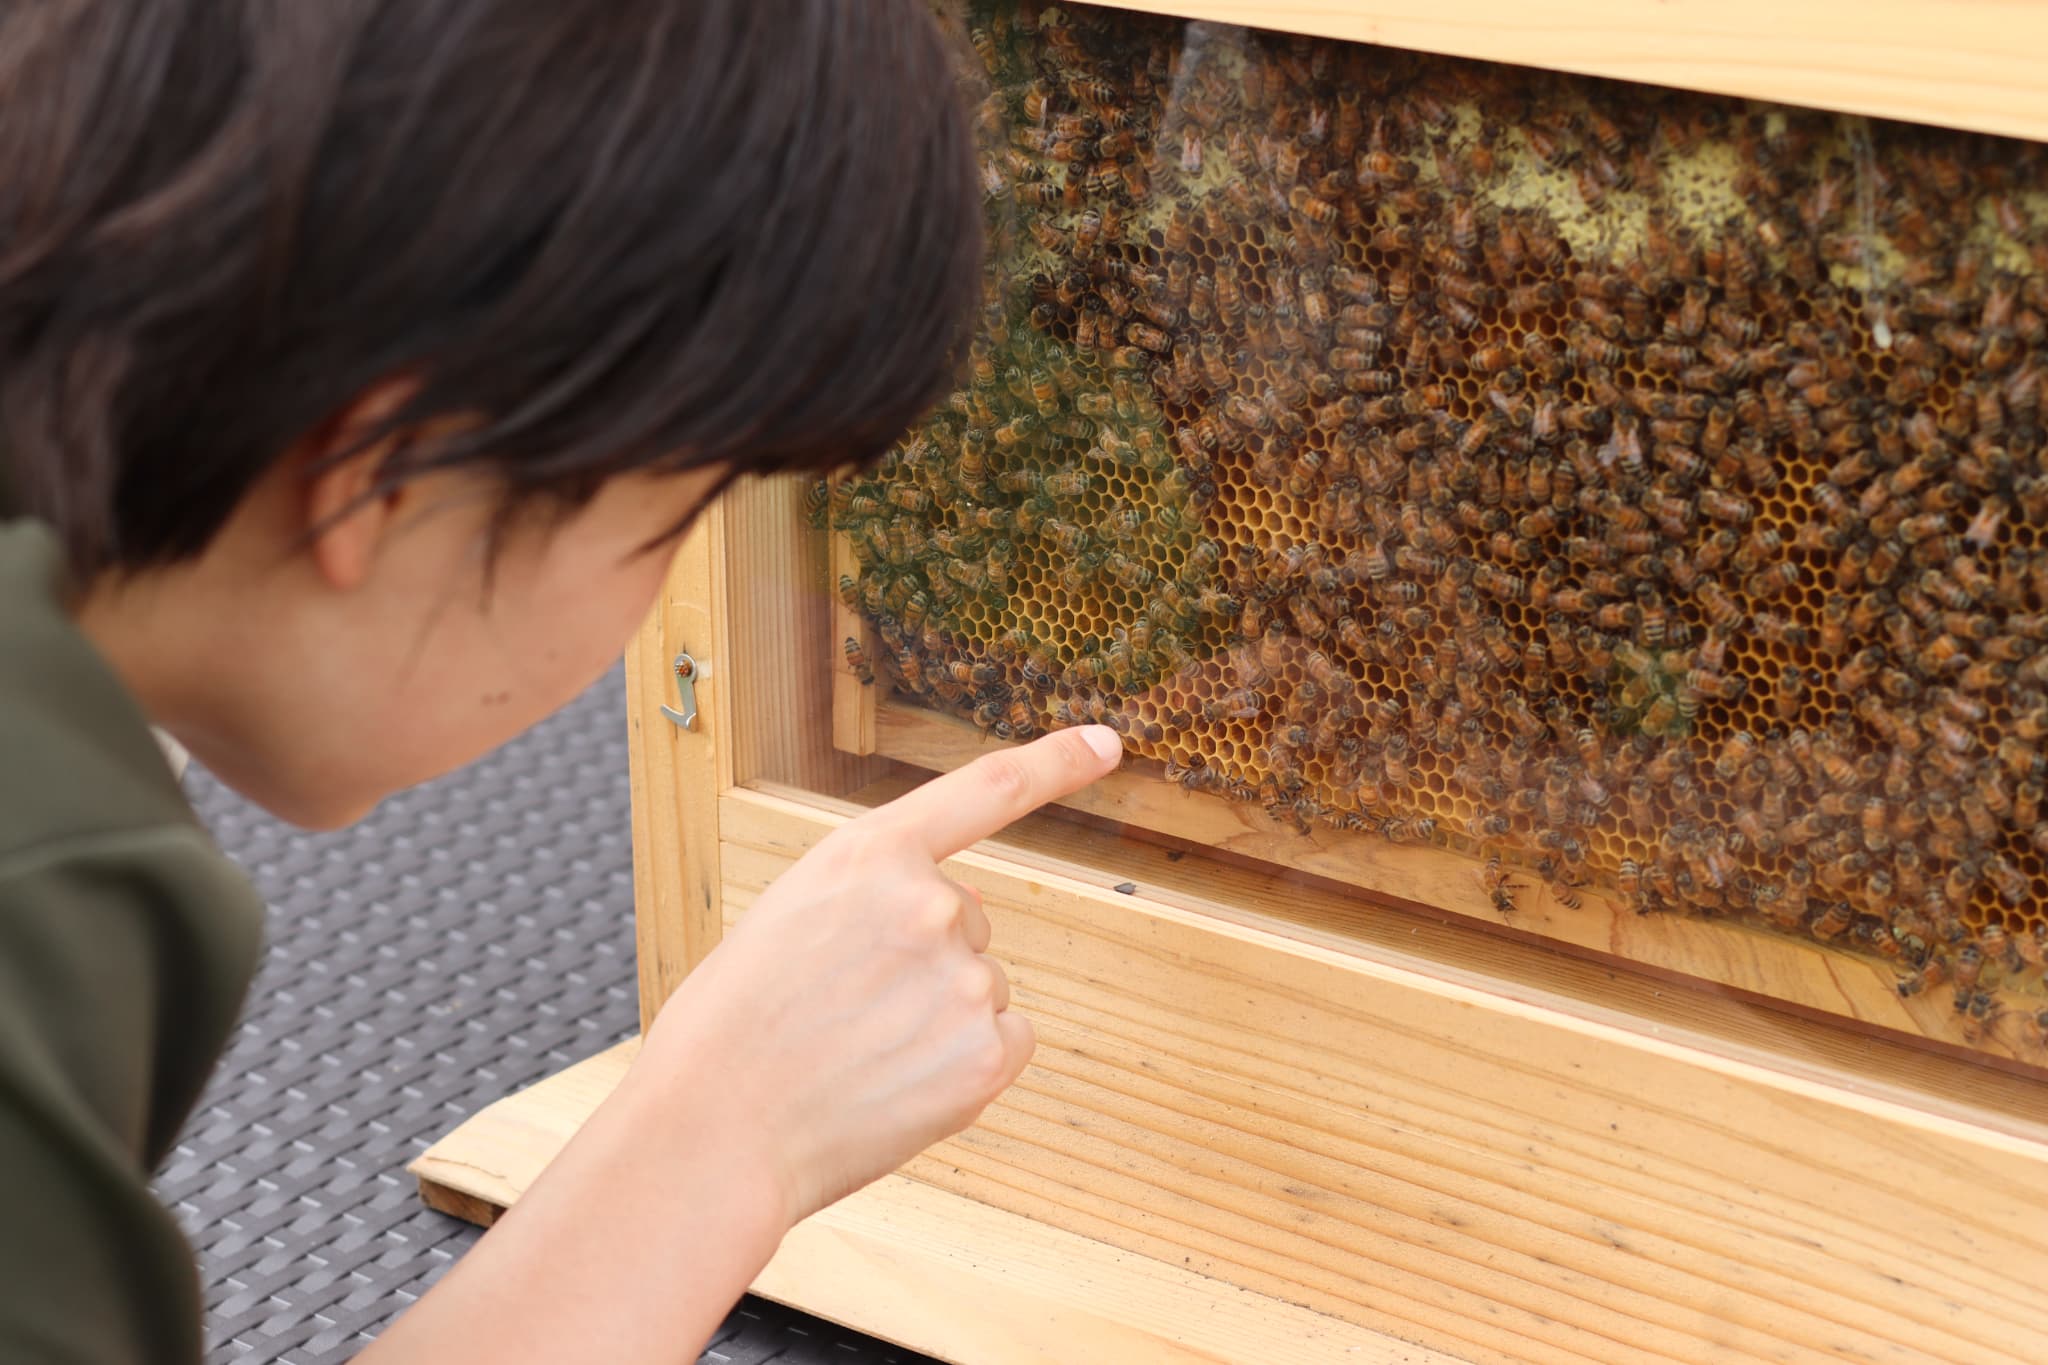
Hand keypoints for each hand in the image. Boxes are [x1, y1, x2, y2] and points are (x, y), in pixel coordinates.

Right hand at [637, 724, 1122, 1229]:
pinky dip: (966, 1066)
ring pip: (979, 988)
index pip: (985, 790)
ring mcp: (964, 980)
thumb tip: (950, 915)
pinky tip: (901, 1087)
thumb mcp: (788, 916)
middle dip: (923, 960)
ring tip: (855, 1056)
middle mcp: (929, 903)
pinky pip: (1006, 1042)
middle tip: (842, 1012)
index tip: (1106, 744)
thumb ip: (870, 897)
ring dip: (936, 1019)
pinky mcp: (987, 1056)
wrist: (713, 1132)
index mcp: (868, 855)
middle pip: (967, 921)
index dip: (1056, 762)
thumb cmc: (731, 1030)